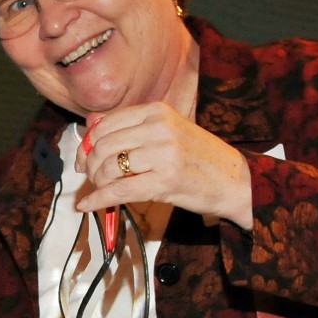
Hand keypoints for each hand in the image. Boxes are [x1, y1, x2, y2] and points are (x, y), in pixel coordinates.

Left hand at [75, 103, 252, 229]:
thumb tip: (89, 127)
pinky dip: (98, 200)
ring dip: (97, 184)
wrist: (234, 180)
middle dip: (90, 166)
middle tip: (90, 178)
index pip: (104, 125)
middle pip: (103, 147)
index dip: (87, 145)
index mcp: (156, 111)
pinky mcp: (165, 181)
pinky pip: (119, 191)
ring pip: (108, 169)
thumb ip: (131, 128)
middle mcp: (158, 128)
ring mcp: (162, 154)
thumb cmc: (197, 156)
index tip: (82, 159)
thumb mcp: (167, 130)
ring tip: (102, 190)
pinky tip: (87, 205)